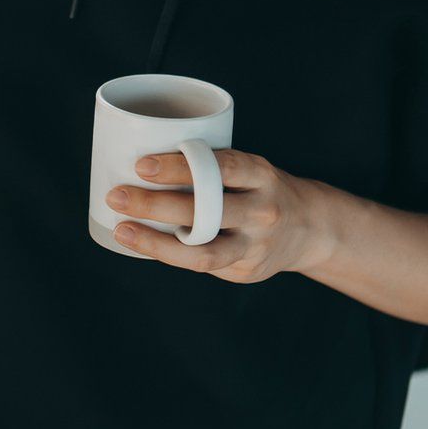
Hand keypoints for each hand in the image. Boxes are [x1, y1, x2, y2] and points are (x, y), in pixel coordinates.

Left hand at [106, 149, 324, 282]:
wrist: (310, 228)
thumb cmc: (257, 189)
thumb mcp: (247, 168)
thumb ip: (210, 168)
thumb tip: (138, 158)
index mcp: (260, 175)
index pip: (221, 168)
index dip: (181, 168)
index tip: (141, 165)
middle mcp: (262, 211)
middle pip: (206, 211)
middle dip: (155, 205)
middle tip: (117, 195)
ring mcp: (256, 245)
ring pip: (203, 250)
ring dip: (156, 241)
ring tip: (122, 229)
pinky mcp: (246, 270)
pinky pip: (202, 264)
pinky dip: (169, 254)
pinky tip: (142, 244)